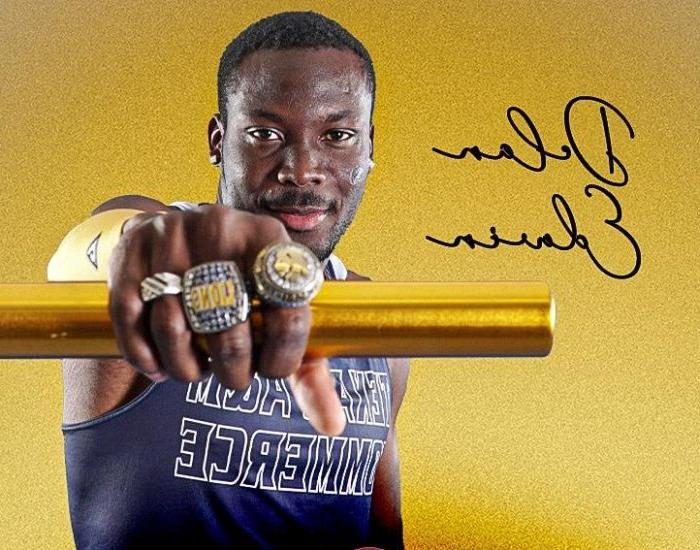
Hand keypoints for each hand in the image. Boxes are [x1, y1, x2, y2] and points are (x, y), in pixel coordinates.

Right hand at [107, 204, 345, 435]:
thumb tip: (333, 426)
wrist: (180, 232)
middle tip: (235, 378)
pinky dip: (146, 359)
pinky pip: (131, 324)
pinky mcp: (130, 255)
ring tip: (199, 368)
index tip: (272, 370)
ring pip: (174, 329)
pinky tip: (161, 366)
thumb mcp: (281, 307)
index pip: (289, 310)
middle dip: (233, 372)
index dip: (283, 357)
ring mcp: (171, 239)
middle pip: (229, 326)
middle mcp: (221, 230)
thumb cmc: (242, 285)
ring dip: (188, 369)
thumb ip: (310, 369)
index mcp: (270, 240)